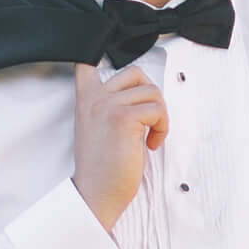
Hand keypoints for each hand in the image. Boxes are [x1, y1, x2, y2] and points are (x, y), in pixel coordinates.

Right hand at [71, 61, 167, 229]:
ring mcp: (108, 106)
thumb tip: (141, 90)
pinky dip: (162, 127)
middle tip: (148, 121)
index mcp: (85, 98)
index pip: (87, 61)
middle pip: (136, 72)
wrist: (96, 194)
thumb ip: (111, 103)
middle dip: (151, 96)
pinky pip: (157, 110)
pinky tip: (151, 144)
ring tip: (150, 136)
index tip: (118, 65)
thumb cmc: (103, 166)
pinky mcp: (124, 119)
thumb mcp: (98, 126)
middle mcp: (94, 98)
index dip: (105, 54)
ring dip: (159, 116)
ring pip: (152, 92)